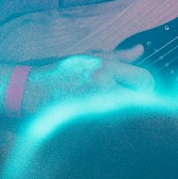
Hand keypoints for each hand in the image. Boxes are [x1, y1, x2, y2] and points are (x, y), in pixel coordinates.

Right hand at [22, 47, 152, 114]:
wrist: (30, 93)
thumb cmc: (60, 73)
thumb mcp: (89, 58)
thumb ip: (119, 56)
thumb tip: (141, 49)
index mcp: (105, 70)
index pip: (145, 80)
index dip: (147, 87)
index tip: (140, 90)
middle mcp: (103, 89)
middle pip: (142, 101)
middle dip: (140, 102)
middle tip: (128, 103)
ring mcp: (97, 111)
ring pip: (129, 116)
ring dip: (126, 115)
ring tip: (111, 111)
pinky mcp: (90, 127)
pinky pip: (115, 128)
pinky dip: (114, 126)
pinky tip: (102, 121)